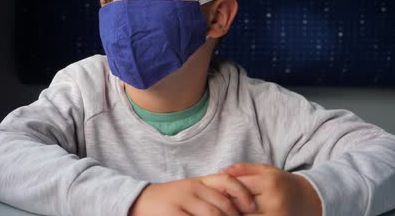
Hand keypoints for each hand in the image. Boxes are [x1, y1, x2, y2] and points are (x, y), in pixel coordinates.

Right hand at [129, 173, 257, 215]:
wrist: (141, 201)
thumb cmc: (171, 199)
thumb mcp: (192, 190)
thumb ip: (212, 192)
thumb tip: (239, 203)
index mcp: (199, 181)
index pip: (227, 182)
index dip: (243, 194)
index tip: (253, 208)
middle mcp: (191, 189)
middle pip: (222, 203)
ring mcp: (182, 202)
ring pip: (212, 215)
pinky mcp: (174, 214)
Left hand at [220, 163, 322, 215]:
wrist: (310, 200)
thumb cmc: (282, 183)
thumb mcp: (265, 170)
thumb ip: (242, 169)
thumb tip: (219, 171)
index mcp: (270, 184)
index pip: (238, 188)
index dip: (225, 190)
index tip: (217, 192)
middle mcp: (274, 203)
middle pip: (239, 207)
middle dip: (226, 206)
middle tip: (218, 204)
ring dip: (234, 214)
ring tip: (229, 211)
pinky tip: (241, 215)